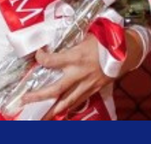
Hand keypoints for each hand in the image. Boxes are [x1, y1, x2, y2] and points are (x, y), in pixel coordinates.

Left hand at [22, 26, 144, 119]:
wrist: (125, 52)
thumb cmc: (104, 40)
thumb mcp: (85, 34)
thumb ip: (70, 39)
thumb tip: (54, 36)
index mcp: (76, 57)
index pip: (52, 61)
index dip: (41, 58)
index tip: (37, 54)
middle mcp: (80, 74)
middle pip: (56, 89)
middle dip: (40, 96)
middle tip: (25, 99)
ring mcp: (87, 84)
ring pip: (67, 101)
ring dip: (53, 109)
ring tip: (40, 115)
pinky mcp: (94, 90)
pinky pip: (79, 101)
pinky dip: (69, 108)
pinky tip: (60, 112)